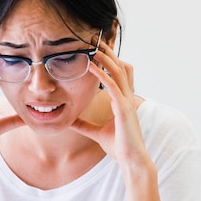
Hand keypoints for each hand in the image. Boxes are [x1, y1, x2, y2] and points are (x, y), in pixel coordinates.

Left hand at [70, 41, 149, 167]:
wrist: (131, 161)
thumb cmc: (118, 147)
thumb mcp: (96, 133)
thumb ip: (84, 125)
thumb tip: (69, 121)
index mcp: (123, 101)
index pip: (118, 74)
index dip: (109, 59)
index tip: (96, 48)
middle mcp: (127, 97)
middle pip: (120, 67)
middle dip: (108, 52)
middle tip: (94, 38)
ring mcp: (127, 102)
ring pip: (118, 72)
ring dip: (105, 57)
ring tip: (93, 45)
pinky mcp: (124, 109)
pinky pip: (112, 86)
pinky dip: (102, 74)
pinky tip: (90, 65)